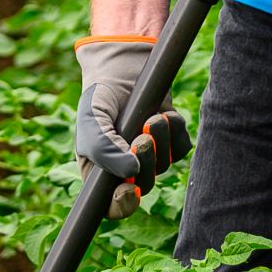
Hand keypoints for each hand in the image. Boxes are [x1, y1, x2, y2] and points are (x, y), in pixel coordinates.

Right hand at [71, 35, 188, 216]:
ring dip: (161, 142)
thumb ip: (102, 149)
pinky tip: (164, 114)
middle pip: (143, 186)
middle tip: (141, 138)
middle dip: (146, 164)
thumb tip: (131, 174)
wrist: (121, 65)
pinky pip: (181, 148)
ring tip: (152, 117)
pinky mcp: (170, 138)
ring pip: (164, 166)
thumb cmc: (99, 96)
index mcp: (101, 171)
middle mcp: (127, 168)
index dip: (122, 206)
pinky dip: (176, 132)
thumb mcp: (90, 120)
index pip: (112, 206)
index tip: (129, 191)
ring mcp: (150, 155)